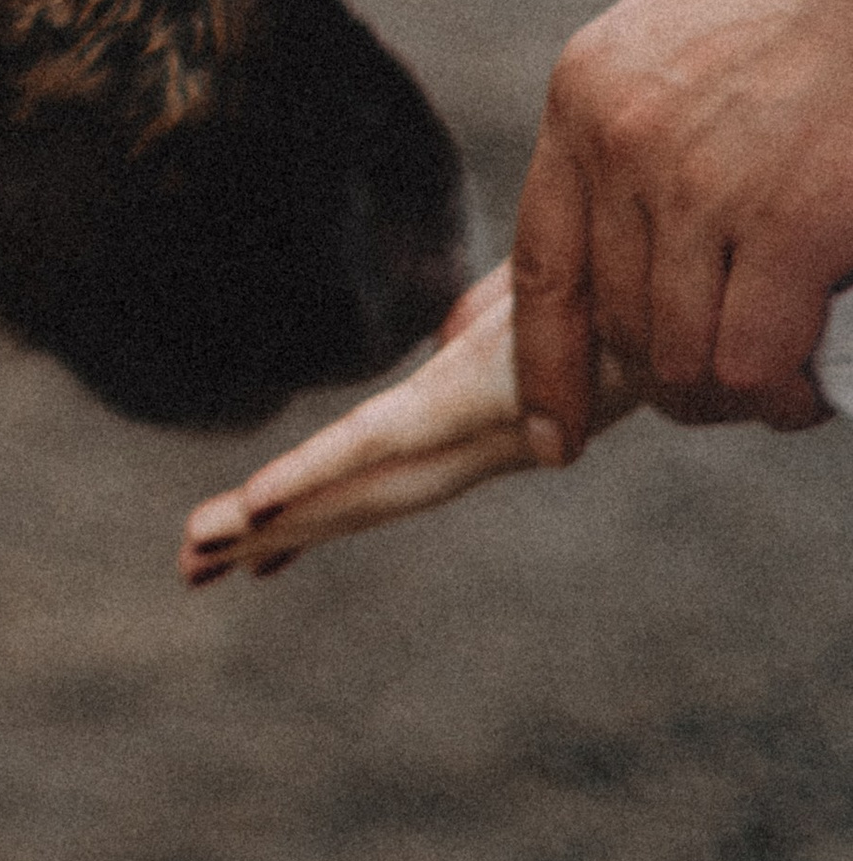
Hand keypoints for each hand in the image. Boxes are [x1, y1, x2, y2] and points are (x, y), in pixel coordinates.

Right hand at [180, 266, 644, 584]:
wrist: (672, 290)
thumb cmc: (604, 294)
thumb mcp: (524, 305)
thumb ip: (484, 322)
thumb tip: (460, 333)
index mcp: (464, 424)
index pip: (369, 477)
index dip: (309, 510)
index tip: (254, 548)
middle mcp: (458, 445)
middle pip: (347, 500)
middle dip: (265, 536)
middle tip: (188, 570)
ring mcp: (457, 433)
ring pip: (347, 490)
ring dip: (266, 524)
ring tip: (194, 555)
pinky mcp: (462, 408)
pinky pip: (370, 450)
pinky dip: (308, 481)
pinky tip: (253, 510)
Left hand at [512, 0, 852, 454]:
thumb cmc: (808, 7)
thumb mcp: (671, 57)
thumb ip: (613, 161)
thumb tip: (511, 295)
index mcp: (587, 100)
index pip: (542, 266)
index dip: (545, 367)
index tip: (555, 437)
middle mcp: (623, 142)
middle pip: (621, 327)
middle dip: (679, 376)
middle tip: (743, 378)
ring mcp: (701, 183)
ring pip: (685, 359)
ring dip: (739, 391)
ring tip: (786, 381)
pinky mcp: (791, 221)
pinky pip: (757, 362)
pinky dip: (787, 393)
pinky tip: (813, 384)